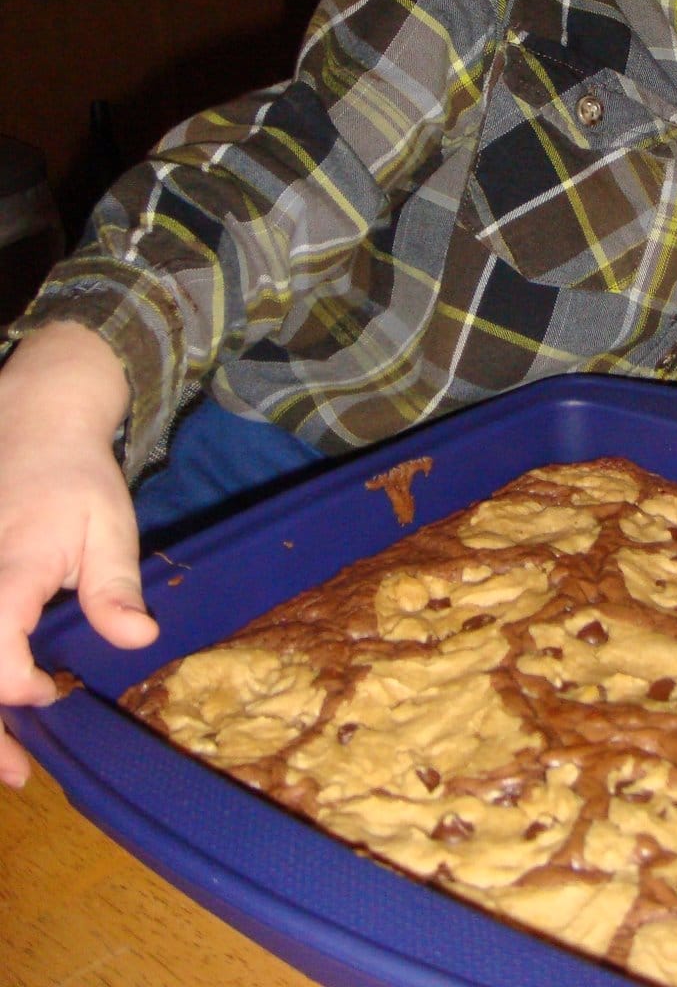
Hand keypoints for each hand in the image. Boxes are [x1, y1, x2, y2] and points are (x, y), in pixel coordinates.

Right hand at [0, 324, 155, 788]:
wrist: (35, 425)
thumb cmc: (76, 478)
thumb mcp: (110, 525)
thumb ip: (116, 587)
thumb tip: (139, 641)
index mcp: (7, 567)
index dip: (18, 685)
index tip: (53, 689)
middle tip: (16, 774)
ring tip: (3, 760)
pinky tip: (1, 710)